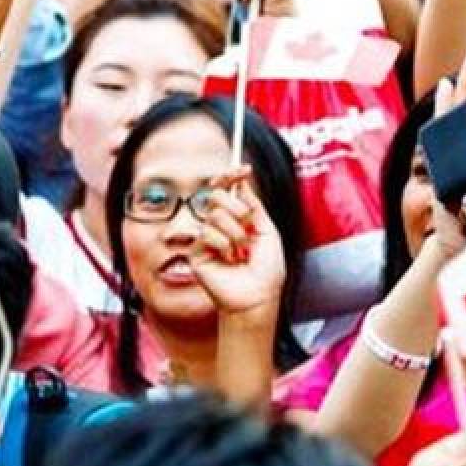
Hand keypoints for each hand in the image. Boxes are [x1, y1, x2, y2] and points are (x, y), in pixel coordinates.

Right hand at [188, 168, 285, 321]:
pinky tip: (227, 259)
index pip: (227, 189)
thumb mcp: (269, 233)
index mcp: (237, 218)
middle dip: (236, 208)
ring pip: (214, 214)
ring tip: (240, 252)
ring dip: (235, 233)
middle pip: (217, 195)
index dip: (232, 175)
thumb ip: (255, 207)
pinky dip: (223, 245)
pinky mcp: (196, 250)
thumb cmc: (267, 273)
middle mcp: (220, 224)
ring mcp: (207, 236)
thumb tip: (243, 183)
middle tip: (247, 228)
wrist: (258, 298)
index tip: (244, 168)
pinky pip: (207, 233)